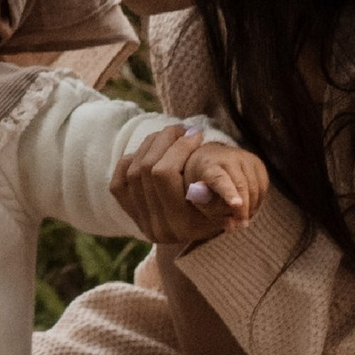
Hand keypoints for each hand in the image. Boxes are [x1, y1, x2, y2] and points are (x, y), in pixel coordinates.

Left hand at [110, 125, 268, 249]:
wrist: (201, 226)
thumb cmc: (220, 206)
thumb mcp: (227, 203)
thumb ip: (224, 194)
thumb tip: (235, 198)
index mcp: (181, 224)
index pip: (164, 173)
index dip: (178, 147)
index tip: (196, 134)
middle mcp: (157, 226)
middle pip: (146, 168)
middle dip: (164, 140)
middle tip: (182, 128)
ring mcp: (140, 220)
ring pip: (133, 169)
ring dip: (152, 144)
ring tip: (171, 134)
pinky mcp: (129, 213)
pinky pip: (120, 179)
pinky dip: (134, 159)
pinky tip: (153, 150)